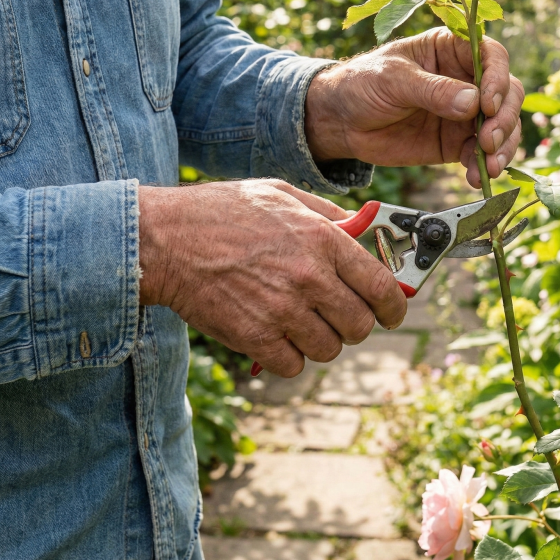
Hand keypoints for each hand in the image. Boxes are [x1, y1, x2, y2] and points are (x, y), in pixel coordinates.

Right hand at [138, 180, 406, 375]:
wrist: (164, 241)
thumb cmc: (221, 212)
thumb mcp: (281, 194)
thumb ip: (327, 213)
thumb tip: (362, 231)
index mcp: (323, 239)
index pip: (382, 286)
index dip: (394, 306)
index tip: (393, 313)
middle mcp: (310, 277)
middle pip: (361, 325)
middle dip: (356, 324)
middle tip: (339, 316)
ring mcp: (283, 311)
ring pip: (330, 349)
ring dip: (321, 340)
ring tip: (301, 322)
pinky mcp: (255, 338)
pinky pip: (295, 365)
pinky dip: (290, 356)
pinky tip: (275, 334)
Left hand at [304, 27, 523, 187]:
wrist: (341, 122)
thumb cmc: (363, 84)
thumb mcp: (393, 79)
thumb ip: (432, 90)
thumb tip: (472, 103)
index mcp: (452, 49)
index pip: (492, 56)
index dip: (498, 78)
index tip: (489, 103)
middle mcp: (466, 79)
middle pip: (507, 93)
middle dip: (505, 118)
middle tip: (489, 140)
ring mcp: (464, 113)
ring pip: (502, 126)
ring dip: (503, 146)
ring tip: (490, 165)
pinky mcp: (456, 143)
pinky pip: (480, 154)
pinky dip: (483, 166)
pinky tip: (475, 177)